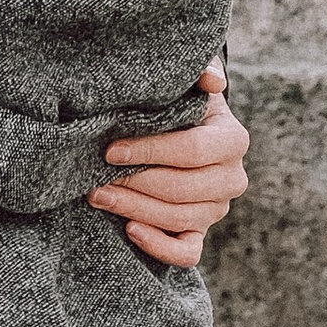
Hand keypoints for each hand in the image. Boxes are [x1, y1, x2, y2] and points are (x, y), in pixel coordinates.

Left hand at [91, 66, 248, 269]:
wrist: (181, 131)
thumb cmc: (177, 103)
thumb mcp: (186, 83)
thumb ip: (197, 72)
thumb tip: (211, 80)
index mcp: (233, 140)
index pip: (191, 151)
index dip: (148, 152)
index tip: (109, 150)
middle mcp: (233, 178)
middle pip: (181, 189)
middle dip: (133, 183)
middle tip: (94, 178)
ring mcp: (218, 209)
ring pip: (178, 219)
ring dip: (133, 209)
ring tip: (98, 196)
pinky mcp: (201, 232)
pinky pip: (187, 253)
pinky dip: (158, 246)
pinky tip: (129, 229)